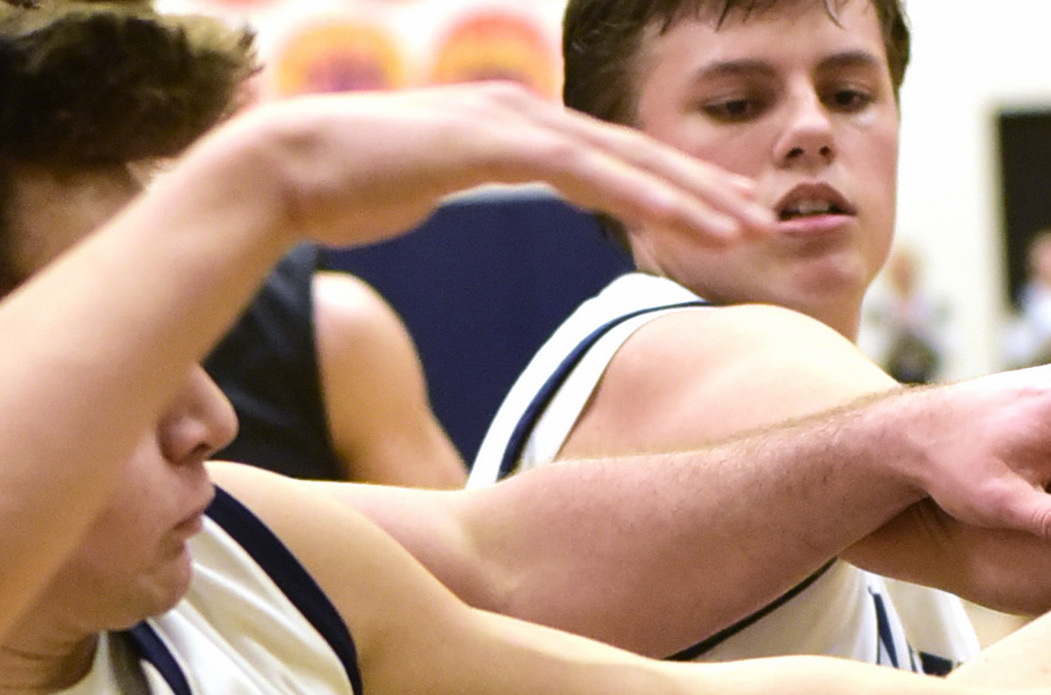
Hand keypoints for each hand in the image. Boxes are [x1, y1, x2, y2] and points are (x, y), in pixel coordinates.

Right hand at [211, 83, 771, 253]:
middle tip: (766, 216)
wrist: (284, 169)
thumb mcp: (423, 187)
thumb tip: (456, 191)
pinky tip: (681, 220)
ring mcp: (510, 120)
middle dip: (706, 187)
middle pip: (637, 154)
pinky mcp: (492, 141)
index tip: (727, 212)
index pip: (614, 159)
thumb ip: (458, 180)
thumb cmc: (346, 188)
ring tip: (748, 225)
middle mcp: (524, 112)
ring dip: (691, 196)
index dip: (676, 185)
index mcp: (515, 126)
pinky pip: (583, 172)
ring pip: (624, 162)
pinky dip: (636, 195)